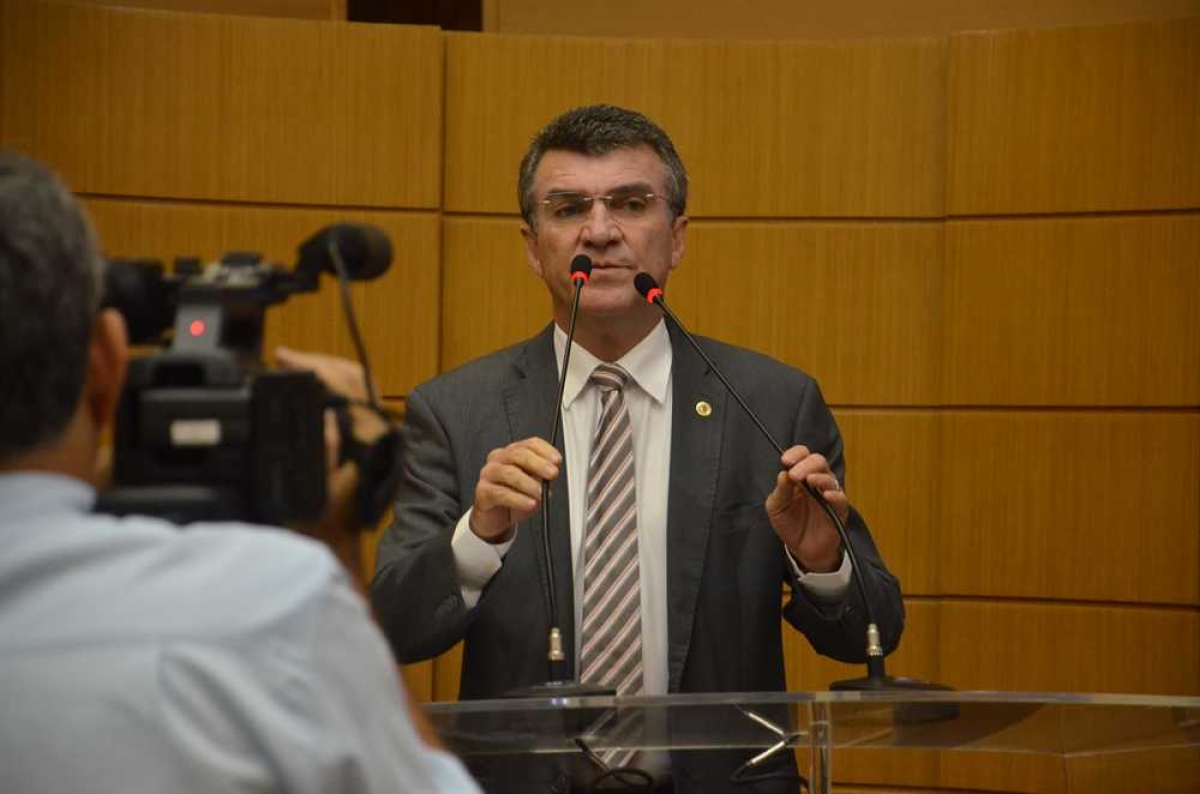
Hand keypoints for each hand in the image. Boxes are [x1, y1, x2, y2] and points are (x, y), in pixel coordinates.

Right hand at [273, 346, 386, 582]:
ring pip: (358, 387)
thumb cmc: (323, 527)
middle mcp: (378, 435)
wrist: (338, 550)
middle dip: (320, 363)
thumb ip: (325, 453)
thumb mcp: (317, 492)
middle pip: (356, 378)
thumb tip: (327, 416)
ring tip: (296, 368)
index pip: (349, 385)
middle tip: (285, 357)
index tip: (285, 359)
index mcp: (369, 441)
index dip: (316, 366)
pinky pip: (356, 403)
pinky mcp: (369, 444)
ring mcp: (376, 438)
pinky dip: (335, 390)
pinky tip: (312, 393)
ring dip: (328, 374)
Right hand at [471, 437, 560, 543]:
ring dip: (528, 483)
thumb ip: (542, 478)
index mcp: (513, 453)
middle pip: (518, 454)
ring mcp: (489, 474)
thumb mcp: (534, 487)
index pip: (530, 444)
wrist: (495, 519)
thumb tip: (552, 474)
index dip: (545, 450)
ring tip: (540, 493)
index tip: (557, 460)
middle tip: (551, 474)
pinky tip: (529, 503)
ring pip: (508, 472)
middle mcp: (499, 459)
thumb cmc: (514, 498)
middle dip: (538, 464)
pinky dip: (518, 499)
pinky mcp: (483, 491)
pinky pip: (500, 493)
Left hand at [764, 445, 848, 571]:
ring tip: (809, 481)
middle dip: (806, 464)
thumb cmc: (790, 524)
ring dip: (820, 477)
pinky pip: (841, 499)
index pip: (802, 456)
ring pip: (830, 478)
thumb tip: (783, 473)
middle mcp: (817, 481)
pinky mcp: (839, 511)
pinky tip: (826, 495)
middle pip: (818, 461)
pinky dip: (834, 495)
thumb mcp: (777, 507)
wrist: (801, 549)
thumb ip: (780, 491)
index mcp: (801, 476)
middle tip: (795, 474)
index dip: (796, 454)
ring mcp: (829, 495)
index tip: (785, 460)